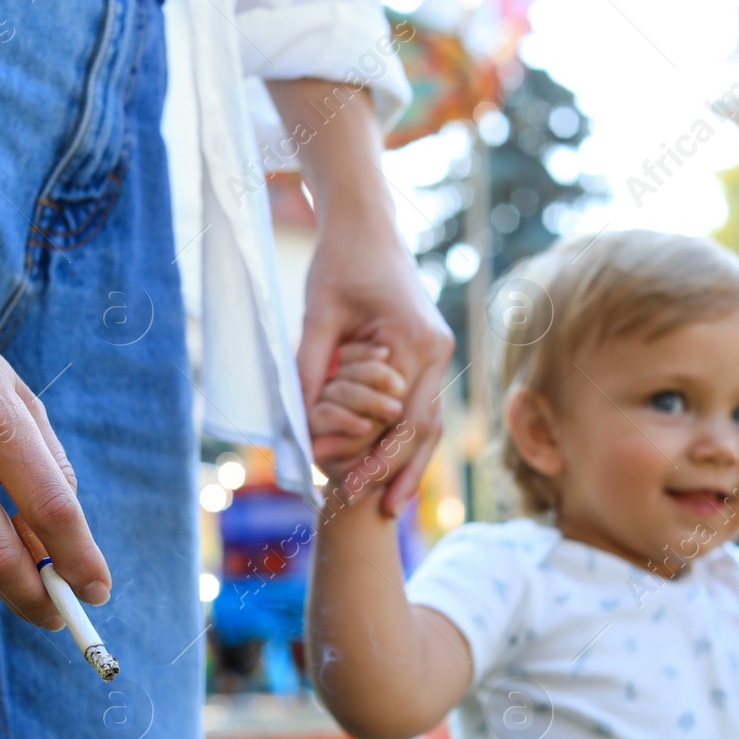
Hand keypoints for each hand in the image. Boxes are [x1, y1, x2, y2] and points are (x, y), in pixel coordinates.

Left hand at [296, 220, 453, 516]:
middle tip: (381, 514)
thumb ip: (312, 371)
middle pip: (424, 428)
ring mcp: (437, 351)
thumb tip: (301, 425)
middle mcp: (436, 350)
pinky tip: (392, 467)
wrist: (365, 225)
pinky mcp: (427, 352)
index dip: (380, 457)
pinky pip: (420, 404)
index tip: (355, 487)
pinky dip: (407, 438)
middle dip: (402, 472)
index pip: (402, 417)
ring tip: (391, 505)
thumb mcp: (317, 316)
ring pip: (428, 422)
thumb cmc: (339, 262)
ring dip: (410, 463)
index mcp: (414, 341)